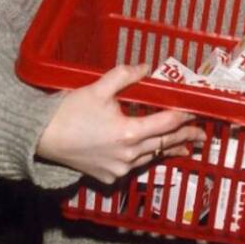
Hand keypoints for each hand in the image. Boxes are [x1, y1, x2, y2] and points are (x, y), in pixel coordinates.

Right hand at [36, 64, 204, 184]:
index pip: (167, 124)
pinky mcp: (109, 176)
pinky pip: (135, 166)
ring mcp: (119, 168)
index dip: (184, 117)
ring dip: (167, 149)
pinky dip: (147, 157)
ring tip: (185, 146)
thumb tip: (147, 67)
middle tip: (202, 135)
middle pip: (164, 144)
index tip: (197, 111)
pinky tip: (153, 153)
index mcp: (129, 132)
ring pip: (151, 157)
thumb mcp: (99, 88)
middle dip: (185, 137)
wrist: (42, 139)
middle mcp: (128, 155)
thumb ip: (125, 75)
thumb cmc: (70, 112)